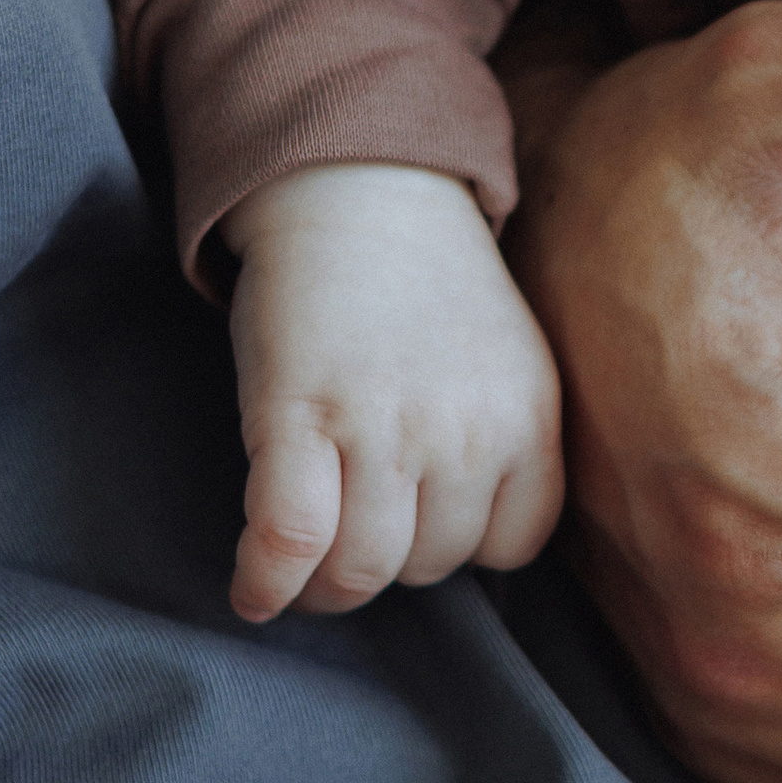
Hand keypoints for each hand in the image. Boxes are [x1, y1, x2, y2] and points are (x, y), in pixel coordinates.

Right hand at [222, 164, 562, 619]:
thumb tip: (466, 541)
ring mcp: (385, 427)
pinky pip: (290, 539)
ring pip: (361, 569)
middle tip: (351, 526)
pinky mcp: (301, 417)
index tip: (424, 522)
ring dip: (324, 586)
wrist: (361, 191)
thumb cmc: (425, 287)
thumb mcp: (507, 362)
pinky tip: (253, 591)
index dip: (461, 545)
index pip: (512, 547)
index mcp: (529, 417)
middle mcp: (467, 430)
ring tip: (302, 564)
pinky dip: (265, 582)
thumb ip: (502, 443)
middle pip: (429, 565)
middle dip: (389, 560)